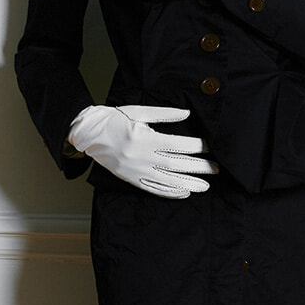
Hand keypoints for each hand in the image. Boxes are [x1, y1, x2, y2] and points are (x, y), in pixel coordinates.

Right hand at [67, 104, 216, 198]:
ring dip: (188, 183)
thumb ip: (164, 114)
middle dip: (198, 167)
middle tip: (216, 169)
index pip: (177, 145)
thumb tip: (186, 113)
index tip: (209, 147)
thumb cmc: (114, 119)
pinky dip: (169, 191)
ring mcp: (136, 170)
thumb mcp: (139, 111)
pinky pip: (153, 188)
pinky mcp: (131, 178)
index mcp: (144, 138)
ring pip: (167, 180)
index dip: (195, 147)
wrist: (89, 133)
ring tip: (205, 186)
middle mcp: (141, 156)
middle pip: (176, 164)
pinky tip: (183, 192)